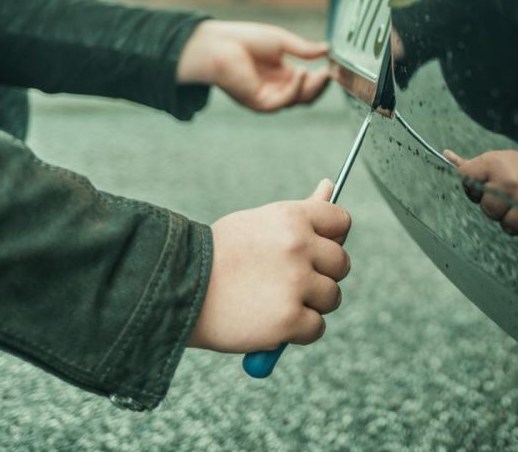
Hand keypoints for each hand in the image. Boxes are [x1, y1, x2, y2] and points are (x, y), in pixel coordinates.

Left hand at [177, 20, 330, 111]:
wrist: (218, 45)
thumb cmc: (244, 40)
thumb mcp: (281, 41)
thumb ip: (303, 49)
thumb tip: (327, 50)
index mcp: (281, 75)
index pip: (307, 83)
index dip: (322, 77)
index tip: (333, 66)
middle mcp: (276, 88)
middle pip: (307, 95)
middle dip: (321, 85)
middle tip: (331, 72)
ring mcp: (268, 97)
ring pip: (298, 100)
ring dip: (312, 87)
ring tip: (323, 73)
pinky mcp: (260, 103)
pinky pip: (284, 101)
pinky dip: (296, 88)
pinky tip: (301, 72)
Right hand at [188, 179, 351, 352]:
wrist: (176, 289)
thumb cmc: (219, 255)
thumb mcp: (258, 222)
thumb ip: (300, 212)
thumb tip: (330, 186)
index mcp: (292, 217)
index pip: (341, 222)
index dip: (331, 239)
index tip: (315, 251)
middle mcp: (298, 247)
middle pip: (341, 264)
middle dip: (322, 275)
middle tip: (290, 281)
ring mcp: (295, 284)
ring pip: (331, 298)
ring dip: (310, 305)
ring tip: (273, 301)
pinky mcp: (289, 320)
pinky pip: (316, 328)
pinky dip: (297, 331)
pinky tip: (270, 322)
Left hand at [443, 149, 517, 245]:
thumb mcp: (496, 159)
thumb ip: (472, 165)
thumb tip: (446, 154)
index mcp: (494, 166)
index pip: (466, 179)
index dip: (475, 188)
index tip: (487, 186)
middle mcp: (511, 185)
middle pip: (489, 211)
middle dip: (498, 208)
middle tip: (512, 198)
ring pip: (510, 227)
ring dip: (517, 222)